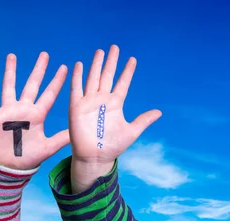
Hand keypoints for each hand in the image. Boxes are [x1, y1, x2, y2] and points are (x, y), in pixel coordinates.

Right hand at [0, 53, 68, 169]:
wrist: (8, 168)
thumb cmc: (28, 159)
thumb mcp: (48, 148)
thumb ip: (62, 138)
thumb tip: (80, 131)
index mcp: (37, 115)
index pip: (49, 94)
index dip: (57, 81)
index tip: (64, 67)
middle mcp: (24, 109)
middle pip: (32, 84)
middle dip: (38, 70)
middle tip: (44, 54)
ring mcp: (8, 111)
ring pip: (9, 86)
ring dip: (10, 71)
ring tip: (12, 56)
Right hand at [69, 45, 161, 169]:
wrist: (94, 157)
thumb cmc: (112, 146)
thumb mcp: (132, 132)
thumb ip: (143, 120)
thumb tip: (159, 112)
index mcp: (115, 104)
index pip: (122, 83)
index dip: (127, 72)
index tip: (132, 60)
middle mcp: (102, 100)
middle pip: (107, 76)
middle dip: (111, 62)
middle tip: (115, 47)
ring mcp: (89, 102)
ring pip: (93, 78)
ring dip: (96, 65)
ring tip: (100, 51)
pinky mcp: (76, 107)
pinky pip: (76, 89)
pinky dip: (77, 77)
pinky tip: (78, 65)